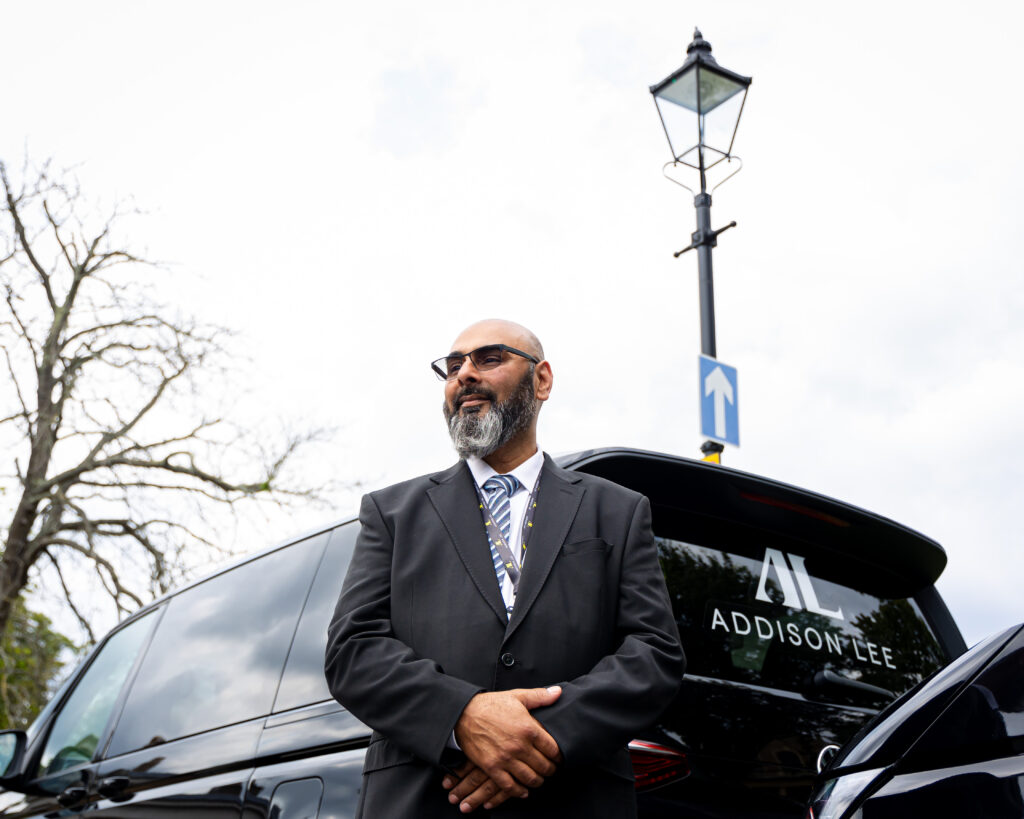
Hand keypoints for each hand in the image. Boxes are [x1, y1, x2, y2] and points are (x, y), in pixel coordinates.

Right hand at [447, 686, 562, 812]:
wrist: (464, 713)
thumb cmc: (491, 704)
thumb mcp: (517, 696)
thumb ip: (540, 696)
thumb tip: (558, 691)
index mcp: (529, 729)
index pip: (553, 750)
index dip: (559, 757)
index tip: (558, 758)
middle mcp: (519, 746)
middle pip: (544, 767)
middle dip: (550, 770)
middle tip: (550, 770)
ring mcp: (505, 758)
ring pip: (530, 779)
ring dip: (537, 781)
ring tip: (538, 779)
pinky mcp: (492, 767)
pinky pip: (509, 786)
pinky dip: (519, 791)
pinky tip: (523, 790)